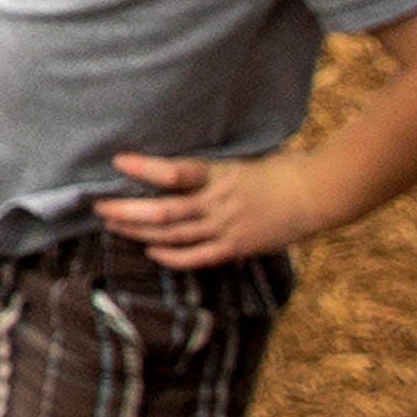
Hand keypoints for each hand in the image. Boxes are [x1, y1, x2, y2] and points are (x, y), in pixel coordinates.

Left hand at [101, 147, 320, 267]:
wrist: (318, 194)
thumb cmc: (279, 169)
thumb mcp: (241, 159)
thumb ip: (210, 168)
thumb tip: (175, 165)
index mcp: (220, 174)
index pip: (176, 172)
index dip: (146, 168)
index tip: (119, 161)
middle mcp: (219, 202)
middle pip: (164, 211)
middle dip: (127, 210)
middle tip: (99, 206)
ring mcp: (227, 227)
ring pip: (174, 235)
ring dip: (140, 232)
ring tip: (114, 226)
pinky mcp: (236, 247)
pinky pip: (198, 257)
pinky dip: (172, 256)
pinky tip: (151, 252)